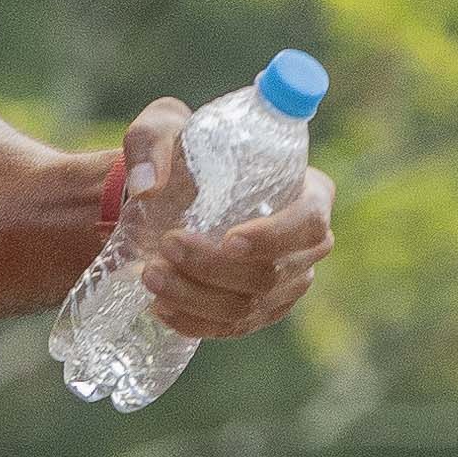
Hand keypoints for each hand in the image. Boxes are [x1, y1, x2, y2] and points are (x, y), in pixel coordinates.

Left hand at [118, 92, 337, 343]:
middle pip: (273, 273)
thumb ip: (151, 142)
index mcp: (310, 192)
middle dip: (214, 268)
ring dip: (196, 297)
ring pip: (249, 306)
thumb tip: (147, 186)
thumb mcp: (162, 128)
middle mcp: (309, 243)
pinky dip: (196, 322)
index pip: (309, 222)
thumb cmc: (183, 155)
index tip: (228, 240)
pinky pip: (234, 328)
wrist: (171, 197)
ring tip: (151, 276)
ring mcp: (288, 282)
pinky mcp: (262, 310)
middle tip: (166, 247)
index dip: (273, 237)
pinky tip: (162, 307)